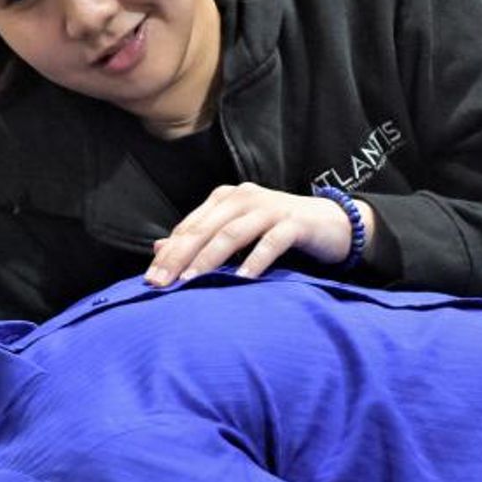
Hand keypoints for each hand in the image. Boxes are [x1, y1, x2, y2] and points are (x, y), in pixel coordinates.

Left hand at [144, 183, 372, 284]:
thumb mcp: (236, 234)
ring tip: (191, 281)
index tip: (150, 279)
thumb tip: (159, 249)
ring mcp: (269, 208)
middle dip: (179, 257)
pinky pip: (271, 241)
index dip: (168, 253)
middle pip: (204, 229)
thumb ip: (201, 240)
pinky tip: (242, 279)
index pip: (189, 227)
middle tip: (161, 283)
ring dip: (209, 258)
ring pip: (232, 233)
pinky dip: (255, 259)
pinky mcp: (294, 222)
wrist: (332, 223)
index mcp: (224, 199)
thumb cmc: (277, 231)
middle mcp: (243, 197)